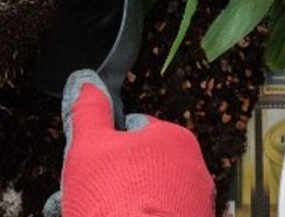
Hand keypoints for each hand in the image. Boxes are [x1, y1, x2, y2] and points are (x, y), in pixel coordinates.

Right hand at [45, 70, 214, 216]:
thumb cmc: (114, 198)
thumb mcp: (88, 146)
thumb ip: (88, 111)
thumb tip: (85, 81)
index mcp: (174, 139)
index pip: (134, 132)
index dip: (107, 150)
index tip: (93, 170)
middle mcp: (195, 170)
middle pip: (142, 169)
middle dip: (116, 183)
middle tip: (91, 201)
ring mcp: (198, 207)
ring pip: (151, 200)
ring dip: (126, 208)